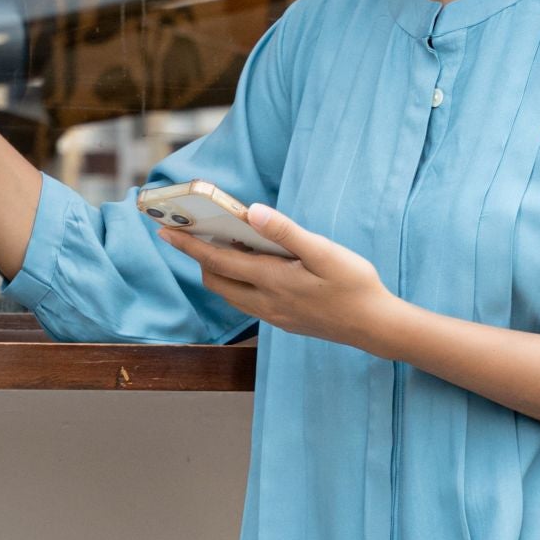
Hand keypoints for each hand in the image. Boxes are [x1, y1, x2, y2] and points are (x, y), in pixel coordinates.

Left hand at [159, 204, 402, 353]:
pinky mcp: (283, 322)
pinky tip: (253, 268)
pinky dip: (238, 282)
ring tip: (224, 246)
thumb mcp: (324, 252)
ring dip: (219, 271)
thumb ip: (285, 232)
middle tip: (195, 234)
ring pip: (230, 294)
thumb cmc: (354, 285)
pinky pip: (247, 302)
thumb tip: (251, 213)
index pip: (217, 261)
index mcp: (272, 280)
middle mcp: (265, 302)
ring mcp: (273, 315)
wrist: (374, 327)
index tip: (165, 232)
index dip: (188, 246)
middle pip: (216, 281)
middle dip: (200, 259)